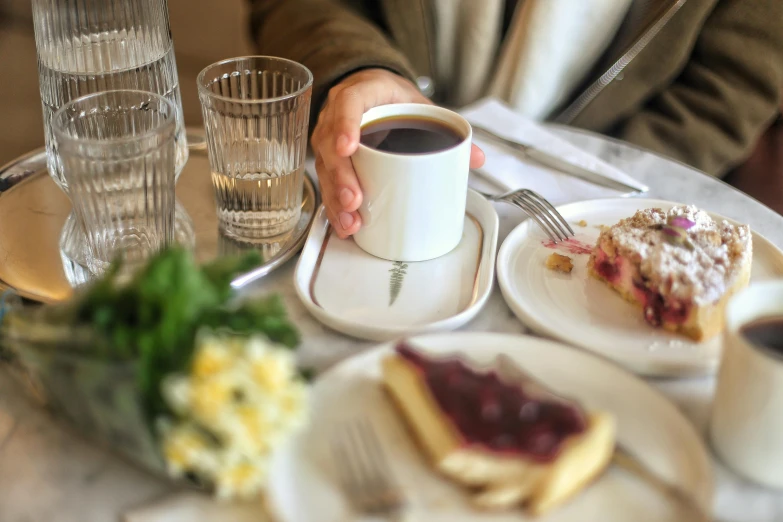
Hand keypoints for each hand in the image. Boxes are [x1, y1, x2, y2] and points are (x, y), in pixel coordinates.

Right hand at [311, 68, 485, 237]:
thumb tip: (477, 158)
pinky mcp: (328, 160)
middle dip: (342, 176)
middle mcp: (337, 115)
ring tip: (351, 221)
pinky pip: (326, 183)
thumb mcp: (418, 104)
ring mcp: (329, 138)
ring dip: (336, 198)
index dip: (345, 125)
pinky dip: (335, 206)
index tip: (349, 148)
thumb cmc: (391, 98)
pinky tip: (345, 225)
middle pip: (329, 145)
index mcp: (362, 94)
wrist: (371, 90)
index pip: (348, 104)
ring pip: (324, 168)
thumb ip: (447, 128)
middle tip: (356, 200)